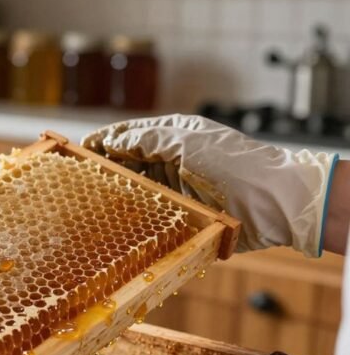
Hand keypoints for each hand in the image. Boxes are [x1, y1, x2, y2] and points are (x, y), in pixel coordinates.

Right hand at [83, 114, 338, 255]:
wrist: (277, 203)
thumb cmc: (235, 164)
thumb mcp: (186, 142)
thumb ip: (146, 139)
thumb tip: (111, 140)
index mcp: (175, 135)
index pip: (129, 134)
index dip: (103, 141)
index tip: (77, 151)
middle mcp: (174, 159)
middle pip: (129, 162)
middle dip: (105, 169)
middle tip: (77, 180)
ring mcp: (178, 187)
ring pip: (138, 188)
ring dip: (118, 193)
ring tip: (92, 200)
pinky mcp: (184, 214)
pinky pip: (152, 213)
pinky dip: (135, 215)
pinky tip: (117, 220)